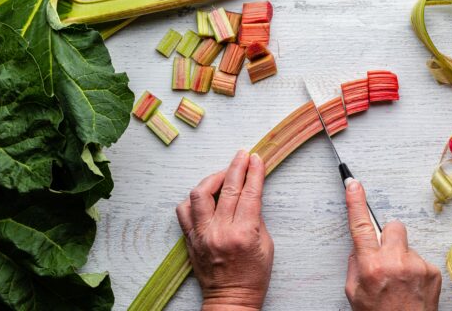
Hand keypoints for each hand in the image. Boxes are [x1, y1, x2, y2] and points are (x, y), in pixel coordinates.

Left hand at [176, 150, 273, 310]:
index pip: (249, 193)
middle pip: (227, 189)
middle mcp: (220, 231)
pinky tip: (204, 195)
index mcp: (244, 234)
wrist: (231, 300)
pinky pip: (184, 211)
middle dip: (237, 166)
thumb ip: (256, 218)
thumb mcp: (266, 246)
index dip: (254, 173)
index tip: (256, 159)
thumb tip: (249, 194)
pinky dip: (194, 199)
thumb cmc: (253, 276)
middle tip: (243, 155)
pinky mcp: (190, 240)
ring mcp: (202, 235)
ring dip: (213, 178)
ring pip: (200, 194)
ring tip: (223, 173)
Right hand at [344, 180, 441, 310]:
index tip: (353, 184)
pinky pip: (420, 259)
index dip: (355, 202)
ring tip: (400, 281)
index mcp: (372, 266)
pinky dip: (415, 270)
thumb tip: (361, 247)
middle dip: (388, 237)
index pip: (361, 226)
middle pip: (393, 227)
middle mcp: (395, 262)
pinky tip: (411, 287)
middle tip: (385, 257)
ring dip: (402, 257)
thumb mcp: (355, 293)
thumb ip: (356, 265)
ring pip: (406, 245)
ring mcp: (417, 265)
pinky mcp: (433, 271)